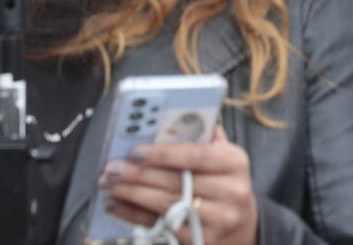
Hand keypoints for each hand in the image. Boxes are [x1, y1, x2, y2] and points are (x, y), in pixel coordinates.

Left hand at [98, 125, 257, 244]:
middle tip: (112, 168)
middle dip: (138, 174)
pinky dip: (134, 214)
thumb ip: (203, 138)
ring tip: (109, 184)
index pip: (196, 155)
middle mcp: (231, 191)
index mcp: (235, 162)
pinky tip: (117, 205)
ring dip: (131, 194)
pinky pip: (160, 225)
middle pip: (176, 182)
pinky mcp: (201, 240)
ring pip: (165, 204)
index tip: (135, 151)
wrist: (243, 226)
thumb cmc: (225, 184)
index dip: (164, 154)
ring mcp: (218, 219)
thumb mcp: (223, 158)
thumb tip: (171, 120)